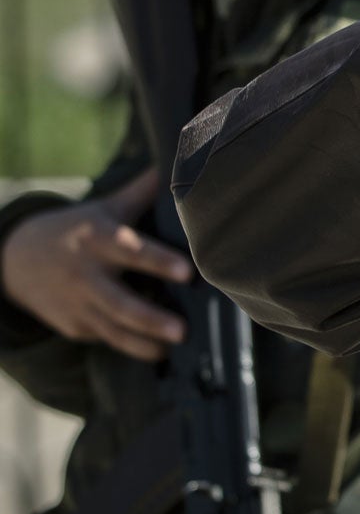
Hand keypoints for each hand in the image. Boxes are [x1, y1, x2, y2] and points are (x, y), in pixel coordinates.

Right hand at [0, 168, 189, 359]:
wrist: (15, 259)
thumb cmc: (76, 229)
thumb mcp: (104, 208)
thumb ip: (141, 191)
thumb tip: (178, 163)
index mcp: (97, 240)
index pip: (132, 251)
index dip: (159, 261)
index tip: (188, 272)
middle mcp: (86, 275)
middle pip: (120, 301)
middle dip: (151, 318)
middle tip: (183, 330)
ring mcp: (78, 304)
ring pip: (113, 329)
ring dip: (143, 342)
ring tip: (172, 348)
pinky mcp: (75, 326)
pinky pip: (105, 338)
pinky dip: (130, 347)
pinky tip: (158, 351)